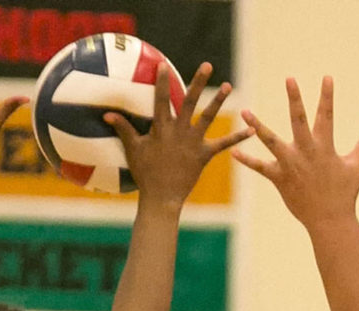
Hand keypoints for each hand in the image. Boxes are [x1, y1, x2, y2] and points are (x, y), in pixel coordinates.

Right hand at [107, 62, 252, 206]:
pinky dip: (238, 137)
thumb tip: (106, 113)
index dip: (161, 82)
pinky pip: (223, 144)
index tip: (164, 64)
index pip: (160, 100)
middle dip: (198, 82)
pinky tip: (252, 129)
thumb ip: (123, 129)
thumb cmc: (145, 174)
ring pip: (208, 117)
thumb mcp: (133, 150)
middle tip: (207, 65)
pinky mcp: (204, 155)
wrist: (162, 198)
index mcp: (161, 128)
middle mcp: (179, 132)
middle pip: (189, 102)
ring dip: (218, 101)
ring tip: (228, 85)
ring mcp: (193, 143)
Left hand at [233, 77, 358, 230]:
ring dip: (258, 126)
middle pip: (298, 120)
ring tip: (245, 111)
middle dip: (294, 99)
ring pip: (271, 141)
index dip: (327, 96)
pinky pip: (260, 168)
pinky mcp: (279, 178)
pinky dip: (247, 160)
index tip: (326, 77)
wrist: (330, 221)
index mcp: (324, 147)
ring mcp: (291, 165)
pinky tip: (233, 152)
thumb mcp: (357, 167)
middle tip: (289, 78)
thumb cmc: (344, 194)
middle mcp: (306, 152)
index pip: (326, 115)